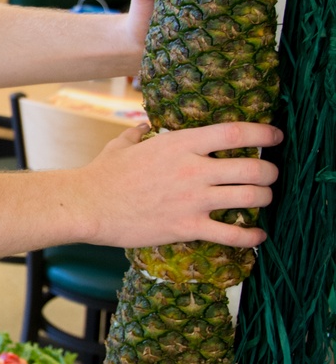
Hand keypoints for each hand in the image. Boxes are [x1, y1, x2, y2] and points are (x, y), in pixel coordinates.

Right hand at [71, 120, 282, 248]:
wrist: (88, 205)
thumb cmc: (103, 174)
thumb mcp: (123, 144)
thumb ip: (139, 133)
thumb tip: (143, 126)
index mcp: (181, 144)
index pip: (235, 133)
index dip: (263, 134)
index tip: (275, 136)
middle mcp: (193, 170)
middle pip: (252, 168)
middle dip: (270, 172)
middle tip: (271, 175)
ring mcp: (192, 201)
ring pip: (249, 198)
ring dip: (264, 199)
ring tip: (265, 200)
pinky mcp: (186, 228)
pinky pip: (230, 234)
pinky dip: (251, 237)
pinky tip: (258, 237)